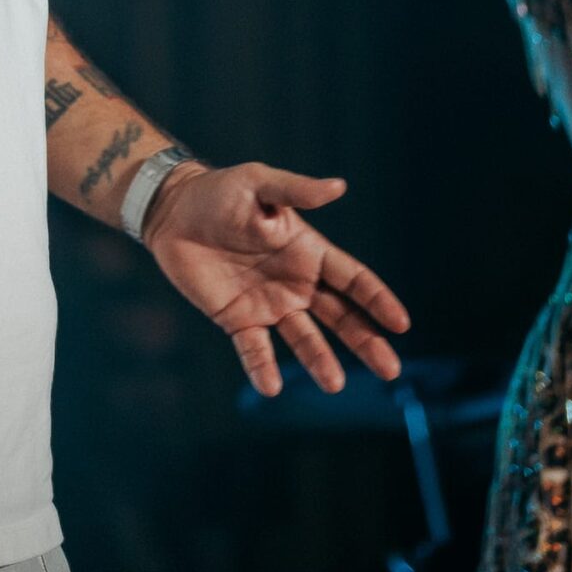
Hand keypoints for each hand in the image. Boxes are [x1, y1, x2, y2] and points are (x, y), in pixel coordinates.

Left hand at [145, 161, 409, 397]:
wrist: (171, 211)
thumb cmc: (219, 192)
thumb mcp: (258, 184)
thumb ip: (296, 191)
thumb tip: (339, 186)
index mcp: (307, 251)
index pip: (353, 279)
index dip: (377, 300)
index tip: (400, 323)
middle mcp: (295, 283)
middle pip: (340, 317)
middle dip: (366, 341)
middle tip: (391, 369)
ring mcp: (268, 304)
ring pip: (304, 339)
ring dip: (320, 361)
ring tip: (335, 384)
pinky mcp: (237, 319)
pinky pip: (254, 349)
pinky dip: (262, 368)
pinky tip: (270, 386)